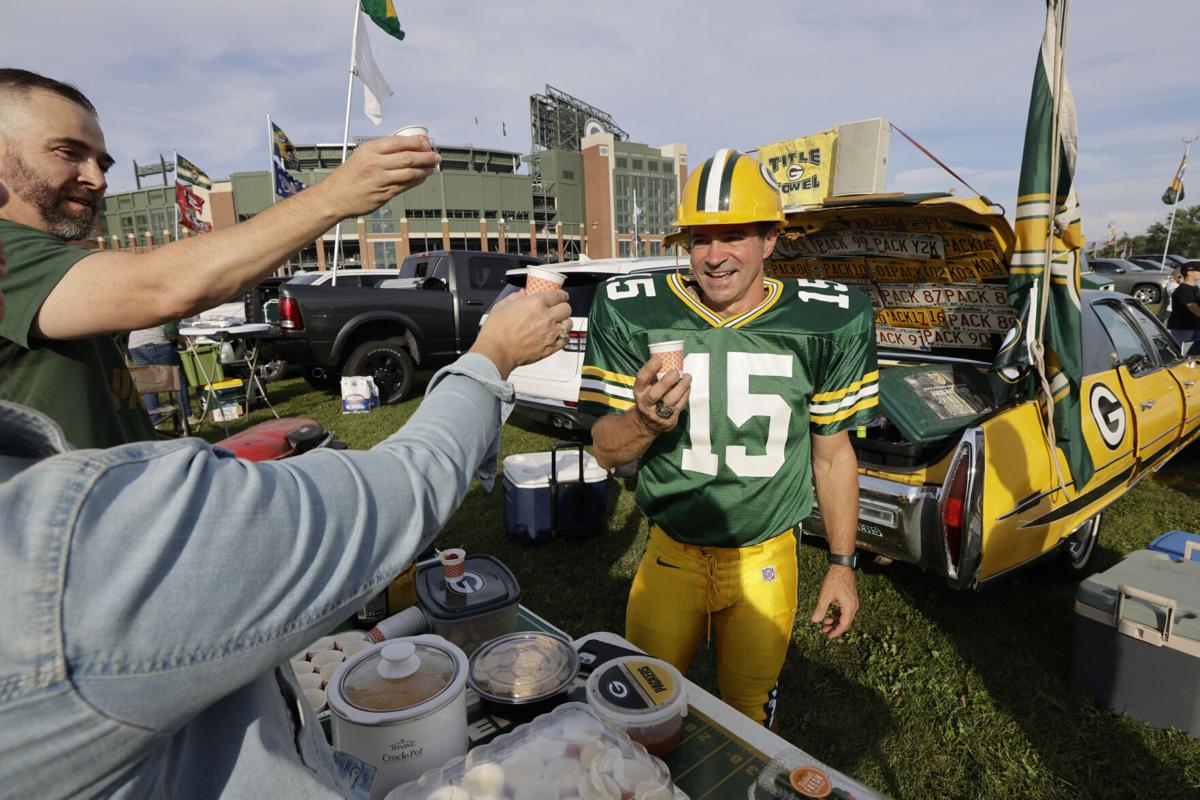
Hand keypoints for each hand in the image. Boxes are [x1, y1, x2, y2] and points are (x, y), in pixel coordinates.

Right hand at [318, 135, 440, 218]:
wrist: (335, 197)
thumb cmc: (350, 175)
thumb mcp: (362, 155)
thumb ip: (384, 149)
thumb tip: (410, 142)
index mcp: (369, 150)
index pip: (398, 142)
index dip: (416, 143)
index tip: (426, 143)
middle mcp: (375, 164)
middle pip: (408, 158)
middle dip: (426, 156)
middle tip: (436, 156)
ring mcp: (380, 180)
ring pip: (410, 173)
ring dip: (425, 170)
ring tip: (432, 167)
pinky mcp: (384, 194)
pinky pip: (406, 186)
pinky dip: (417, 181)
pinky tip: (422, 177)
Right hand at [470, 289, 570, 378]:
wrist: (496, 351)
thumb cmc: (496, 331)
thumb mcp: (502, 306)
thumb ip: (514, 298)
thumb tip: (522, 294)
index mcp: (535, 303)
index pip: (558, 295)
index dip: (561, 295)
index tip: (560, 297)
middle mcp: (546, 317)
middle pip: (566, 308)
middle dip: (562, 308)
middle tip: (557, 310)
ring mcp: (550, 333)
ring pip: (569, 324)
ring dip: (564, 322)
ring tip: (558, 323)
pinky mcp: (551, 347)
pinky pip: (566, 339)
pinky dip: (563, 336)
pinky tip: (557, 335)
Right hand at [630, 356, 691, 432]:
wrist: (647, 422)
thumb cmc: (650, 397)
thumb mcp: (646, 387)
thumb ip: (654, 376)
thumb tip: (668, 357)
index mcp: (639, 392)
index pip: (641, 380)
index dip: (649, 369)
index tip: (658, 358)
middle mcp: (645, 404)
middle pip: (654, 394)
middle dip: (666, 382)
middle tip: (676, 371)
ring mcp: (656, 414)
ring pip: (670, 401)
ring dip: (681, 388)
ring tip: (687, 377)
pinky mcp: (668, 421)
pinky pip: (679, 407)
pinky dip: (685, 395)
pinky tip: (688, 387)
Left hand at [810, 565, 857, 638]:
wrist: (842, 567)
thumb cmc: (834, 580)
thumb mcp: (825, 595)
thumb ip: (820, 609)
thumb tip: (814, 621)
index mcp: (849, 608)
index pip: (844, 625)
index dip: (835, 632)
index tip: (827, 637)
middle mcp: (853, 607)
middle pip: (845, 623)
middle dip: (834, 628)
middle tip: (823, 631)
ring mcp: (853, 603)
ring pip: (844, 617)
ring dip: (835, 621)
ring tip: (824, 623)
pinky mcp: (850, 599)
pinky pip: (844, 611)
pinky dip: (837, 615)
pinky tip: (829, 615)